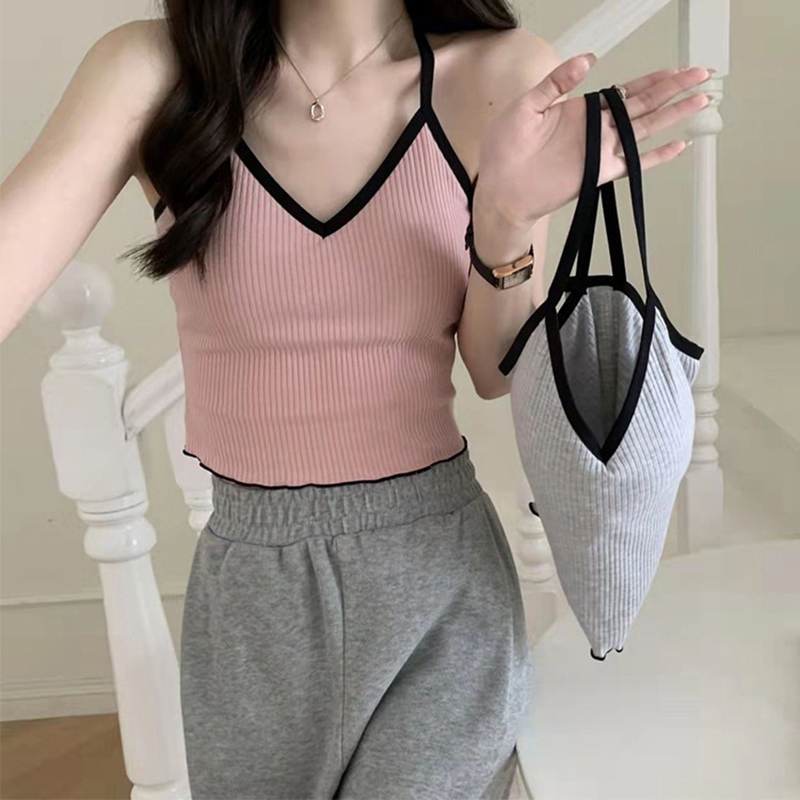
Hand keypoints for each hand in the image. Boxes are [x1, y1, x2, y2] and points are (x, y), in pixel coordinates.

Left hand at [472, 54, 713, 228]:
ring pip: (646, 129)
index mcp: (582, 109)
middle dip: (674, 90)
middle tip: (702, 75)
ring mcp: (601, 152)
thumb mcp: (527, 106)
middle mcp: (597, 129)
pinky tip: (680, 146)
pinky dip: (657, 157)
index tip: (677, 69)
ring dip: (674, 115)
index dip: (653, 78)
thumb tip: (588, 60)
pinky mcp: (599, 174)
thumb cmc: (505, 150)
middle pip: (645, 105)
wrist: (500, 190)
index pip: (625, 90)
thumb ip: (556, 83)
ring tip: (701, 100)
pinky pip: (634, 164)